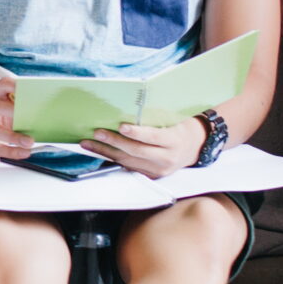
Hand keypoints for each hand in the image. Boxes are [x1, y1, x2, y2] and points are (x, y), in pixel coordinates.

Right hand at [0, 78, 31, 159]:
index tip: (30, 91)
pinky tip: (24, 152)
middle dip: (12, 111)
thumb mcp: (6, 107)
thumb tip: (45, 111)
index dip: (14, 86)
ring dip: (13, 137)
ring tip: (30, 141)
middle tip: (29, 116)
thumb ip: (20, 105)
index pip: (1, 85)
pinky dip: (11, 151)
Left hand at [81, 119, 203, 178]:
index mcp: (174, 141)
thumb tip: (129, 107)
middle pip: (137, 151)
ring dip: (106, 152)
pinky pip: (128, 167)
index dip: (137, 132)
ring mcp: (159, 170)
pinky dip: (112, 159)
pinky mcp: (151, 176)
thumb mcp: (174, 120)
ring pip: (128, 161)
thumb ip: (155, 118)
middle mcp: (167, 158)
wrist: (193, 148)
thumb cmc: (179, 128)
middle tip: (98, 132)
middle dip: (114, 141)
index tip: (121, 126)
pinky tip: (99, 151)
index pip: (153, 137)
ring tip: (89, 143)